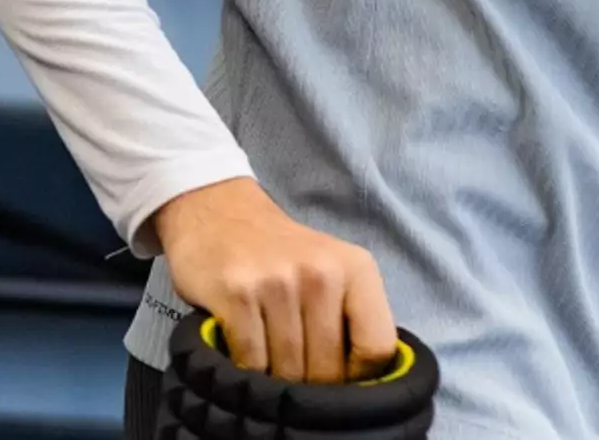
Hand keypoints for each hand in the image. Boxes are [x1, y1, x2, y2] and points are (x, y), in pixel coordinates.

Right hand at [153, 177, 396, 383]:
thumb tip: (359, 387)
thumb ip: (351, 320)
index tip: (338, 378)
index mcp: (356, 268)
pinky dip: (246, 371)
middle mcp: (322, 272)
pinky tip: (242, 351)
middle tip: (294, 369)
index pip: (378, 348)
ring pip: (288, 373)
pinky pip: (251, 364)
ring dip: (276, 381)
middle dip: (311, 384)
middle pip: (329, 370)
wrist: (221, 211)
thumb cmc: (282, 255)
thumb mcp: (332, 272)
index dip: (359, 377)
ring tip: (268, 359)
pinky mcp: (237, 293)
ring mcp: (279, 281)